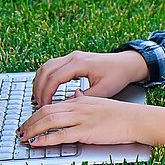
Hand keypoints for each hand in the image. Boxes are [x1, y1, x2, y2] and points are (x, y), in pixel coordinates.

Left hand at [17, 90, 164, 148]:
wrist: (136, 119)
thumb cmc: (120, 114)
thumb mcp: (99, 102)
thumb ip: (83, 99)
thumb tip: (73, 95)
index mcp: (79, 101)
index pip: (51, 104)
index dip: (35, 114)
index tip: (27, 122)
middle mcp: (77, 107)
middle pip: (45, 111)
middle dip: (29, 122)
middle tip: (19, 131)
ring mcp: (81, 119)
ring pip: (49, 121)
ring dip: (32, 130)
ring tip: (23, 137)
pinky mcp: (87, 131)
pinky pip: (61, 134)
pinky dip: (46, 139)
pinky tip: (37, 143)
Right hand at [31, 50, 148, 106]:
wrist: (127, 64)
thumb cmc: (118, 75)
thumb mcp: (103, 91)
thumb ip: (84, 98)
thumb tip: (66, 107)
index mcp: (80, 63)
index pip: (54, 78)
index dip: (46, 93)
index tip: (43, 106)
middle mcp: (73, 57)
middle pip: (46, 70)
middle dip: (39, 88)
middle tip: (37, 104)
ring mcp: (72, 56)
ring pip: (46, 66)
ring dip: (40, 82)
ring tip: (38, 98)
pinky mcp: (73, 59)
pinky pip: (52, 66)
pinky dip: (45, 77)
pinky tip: (44, 88)